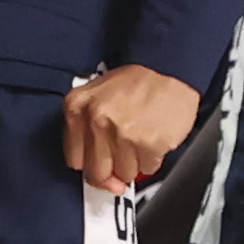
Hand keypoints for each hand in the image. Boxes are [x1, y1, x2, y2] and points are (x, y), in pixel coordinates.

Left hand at [64, 65, 199, 193]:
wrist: (169, 68)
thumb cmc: (135, 81)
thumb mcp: (96, 94)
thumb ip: (86, 130)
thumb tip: (95, 172)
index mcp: (77, 107)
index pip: (74, 160)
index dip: (89, 165)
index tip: (98, 164)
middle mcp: (97, 120)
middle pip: (97, 173)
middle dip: (110, 171)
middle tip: (121, 156)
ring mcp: (123, 134)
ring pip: (123, 174)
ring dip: (133, 163)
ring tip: (138, 139)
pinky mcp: (149, 145)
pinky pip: (147, 169)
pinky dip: (151, 159)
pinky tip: (152, 138)